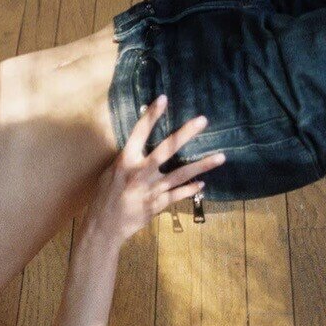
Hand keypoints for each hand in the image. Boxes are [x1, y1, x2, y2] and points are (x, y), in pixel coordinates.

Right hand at [84, 94, 225, 244]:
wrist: (104, 226)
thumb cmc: (104, 197)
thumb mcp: (110, 172)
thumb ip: (126, 159)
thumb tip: (139, 144)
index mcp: (126, 162)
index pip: (139, 133)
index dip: (151, 115)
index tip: (163, 99)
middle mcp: (141, 173)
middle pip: (167, 149)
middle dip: (185, 133)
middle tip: (203, 120)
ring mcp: (152, 189)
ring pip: (181, 174)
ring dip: (202, 165)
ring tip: (221, 157)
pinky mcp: (158, 204)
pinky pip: (178, 194)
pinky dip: (190, 189)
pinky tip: (202, 183)